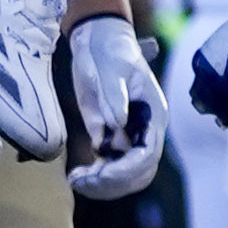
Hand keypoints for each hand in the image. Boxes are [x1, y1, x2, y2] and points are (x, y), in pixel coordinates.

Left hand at [65, 14, 168, 201]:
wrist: (97, 42)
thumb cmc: (108, 51)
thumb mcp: (111, 68)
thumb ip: (115, 95)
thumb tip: (118, 124)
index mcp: (152, 114)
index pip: (148, 153)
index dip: (127, 169)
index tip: (100, 173)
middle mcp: (144, 130)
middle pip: (139, 173)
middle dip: (113, 183)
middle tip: (83, 180)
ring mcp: (127, 136)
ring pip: (125, 177)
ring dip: (102, 185)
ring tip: (76, 179)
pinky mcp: (109, 138)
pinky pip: (108, 169)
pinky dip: (93, 178)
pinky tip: (75, 176)